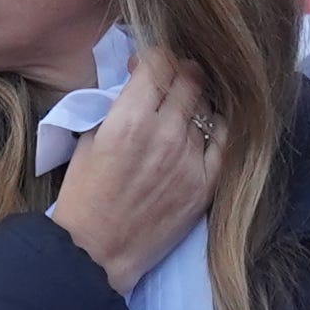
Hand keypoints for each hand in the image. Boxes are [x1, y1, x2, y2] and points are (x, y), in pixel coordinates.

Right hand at [48, 54, 226, 290]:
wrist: (96, 251)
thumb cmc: (84, 195)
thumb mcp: (89, 139)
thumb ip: (116, 106)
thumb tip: (138, 81)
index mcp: (128, 119)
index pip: (158, 63)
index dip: (154, 58)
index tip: (148, 66)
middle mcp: (164, 133)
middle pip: (188, 78)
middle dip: (178, 73)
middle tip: (171, 81)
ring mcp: (190, 159)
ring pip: (207, 106)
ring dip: (195, 100)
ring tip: (184, 107)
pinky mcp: (206, 183)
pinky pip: (225, 139)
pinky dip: (215, 127)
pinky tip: (204, 127)